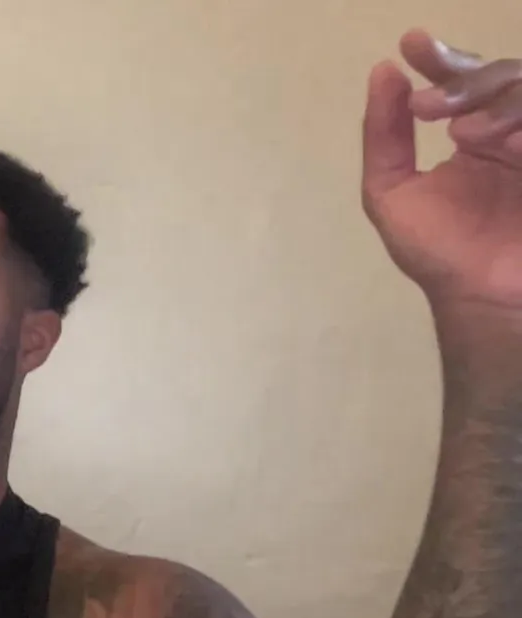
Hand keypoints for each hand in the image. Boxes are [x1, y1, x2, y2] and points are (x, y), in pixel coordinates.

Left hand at [363, 29, 521, 312]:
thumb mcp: (391, 192)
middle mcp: (511, 130)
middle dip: (465, 82)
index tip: (411, 44)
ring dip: (498, 106)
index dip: (441, 56)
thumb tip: (384, 72)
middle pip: (503, 75)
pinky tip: (508, 146)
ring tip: (465, 136)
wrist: (483, 299)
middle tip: (431, 108)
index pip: (462, 79)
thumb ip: (383, 135)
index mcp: (474, 130)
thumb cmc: (438, 251)